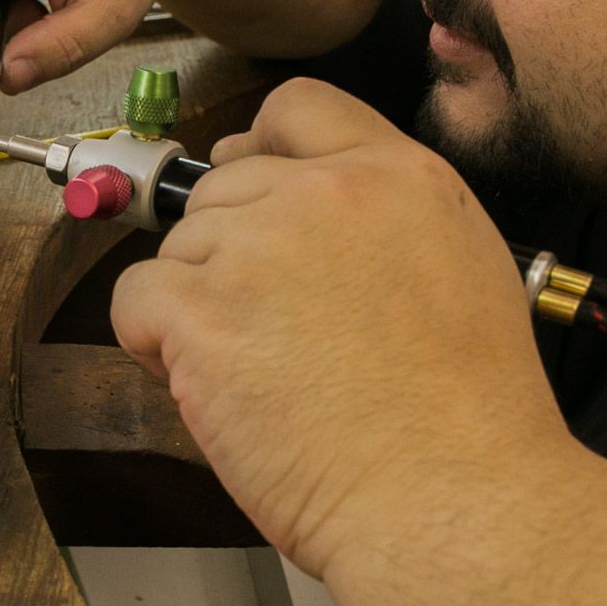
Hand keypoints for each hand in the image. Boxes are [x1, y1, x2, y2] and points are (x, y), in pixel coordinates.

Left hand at [110, 78, 568, 578]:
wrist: (452, 497)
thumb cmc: (470, 417)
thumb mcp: (466, 267)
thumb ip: (392, 216)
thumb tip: (320, 204)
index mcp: (399, 175)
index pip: (297, 108)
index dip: (260, 146)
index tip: (250, 187)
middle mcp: (324, 192)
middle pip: (227, 184)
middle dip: (230, 248)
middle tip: (266, 324)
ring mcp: (257, 245)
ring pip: (180, 244)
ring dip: (197, 301)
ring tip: (257, 372)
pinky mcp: (200, 309)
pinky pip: (136, 298)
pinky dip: (153, 343)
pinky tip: (209, 385)